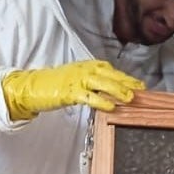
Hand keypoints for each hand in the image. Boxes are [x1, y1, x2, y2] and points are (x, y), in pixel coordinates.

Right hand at [1, 60, 144, 120]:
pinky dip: (100, 101)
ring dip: (117, 90)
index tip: (140, 85)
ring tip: (130, 98)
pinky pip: (88, 96)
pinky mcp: (69, 92)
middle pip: (109, 75)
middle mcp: (84, 70)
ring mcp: (76, 80)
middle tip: (140, 91)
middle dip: (126, 83)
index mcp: (87, 66)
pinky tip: (110, 107)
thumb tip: (114, 92)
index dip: (126, 78)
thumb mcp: (78, 80)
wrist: (33, 86)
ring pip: (101, 83)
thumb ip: (95, 84)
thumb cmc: (56, 84)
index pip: (111, 70)